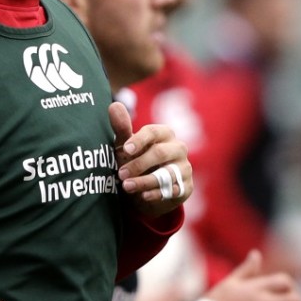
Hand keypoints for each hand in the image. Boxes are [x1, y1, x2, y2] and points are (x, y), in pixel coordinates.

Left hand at [109, 102, 192, 216]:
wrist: (146, 191)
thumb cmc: (136, 161)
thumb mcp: (126, 147)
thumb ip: (122, 128)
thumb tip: (114, 105)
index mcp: (164, 134)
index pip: (153, 132)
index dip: (139, 140)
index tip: (126, 149)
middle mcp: (178, 148)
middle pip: (160, 153)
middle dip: (138, 164)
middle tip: (120, 173)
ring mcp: (184, 168)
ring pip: (166, 174)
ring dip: (144, 181)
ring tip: (127, 186)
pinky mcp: (185, 187)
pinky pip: (172, 191)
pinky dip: (156, 194)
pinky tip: (143, 196)